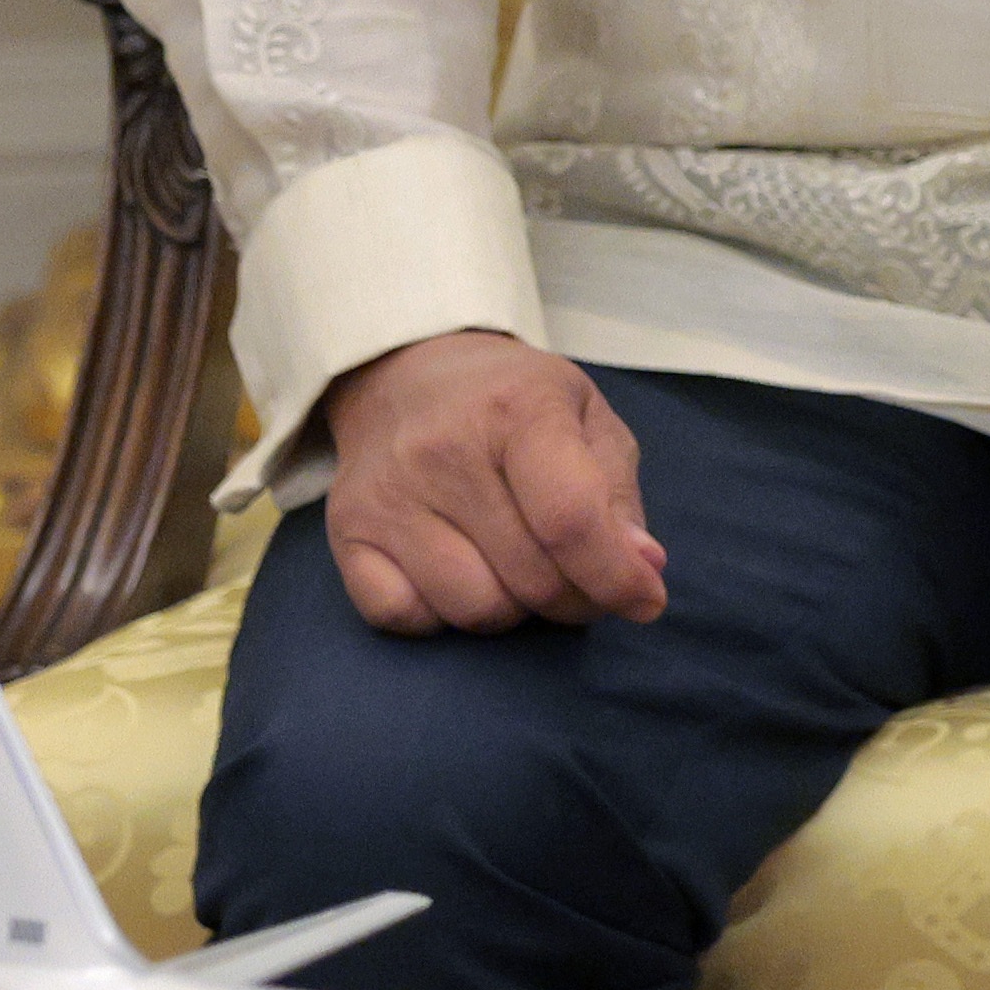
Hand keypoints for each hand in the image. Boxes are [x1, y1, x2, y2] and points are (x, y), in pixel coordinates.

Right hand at [319, 330, 668, 633]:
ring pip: (473, 610)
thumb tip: (643, 568)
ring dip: (513, 610)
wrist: (405, 373)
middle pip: (532, 580)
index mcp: (517, 410)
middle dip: (576, 599)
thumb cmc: (513, 402)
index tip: (644, 600)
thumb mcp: (587, 418)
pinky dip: (439, 616)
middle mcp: (442, 451)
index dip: (616, 578)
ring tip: (517, 568)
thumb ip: (619, 495)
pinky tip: (457, 574)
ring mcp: (386, 494)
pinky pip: (402, 617)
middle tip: (581, 579)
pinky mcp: (345, 531)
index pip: (570, 521)